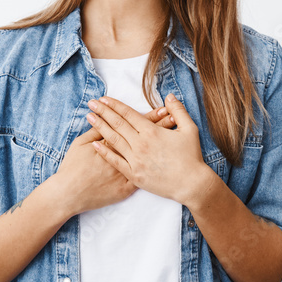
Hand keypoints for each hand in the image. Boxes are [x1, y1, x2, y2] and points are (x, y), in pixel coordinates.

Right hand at [52, 104, 176, 216]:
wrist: (69, 194)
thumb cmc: (72, 167)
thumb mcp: (80, 144)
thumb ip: (95, 131)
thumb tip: (103, 117)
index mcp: (112, 142)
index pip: (134, 126)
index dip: (149, 117)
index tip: (163, 110)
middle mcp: (122, 156)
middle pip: (145, 139)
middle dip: (161, 127)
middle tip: (174, 118)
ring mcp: (125, 173)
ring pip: (149, 157)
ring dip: (162, 145)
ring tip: (173, 138)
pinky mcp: (126, 188)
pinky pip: (144, 177)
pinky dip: (155, 169)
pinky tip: (166, 162)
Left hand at [86, 93, 207, 204]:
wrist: (191, 184)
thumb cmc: (192, 157)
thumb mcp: (189, 129)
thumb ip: (179, 110)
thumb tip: (169, 96)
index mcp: (152, 132)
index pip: (129, 114)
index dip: (115, 105)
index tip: (104, 99)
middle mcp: (140, 144)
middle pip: (117, 124)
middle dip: (103, 112)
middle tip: (91, 103)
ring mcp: (135, 160)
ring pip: (113, 140)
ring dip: (100, 127)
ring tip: (89, 117)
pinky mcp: (134, 175)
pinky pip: (115, 161)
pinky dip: (104, 152)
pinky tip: (95, 143)